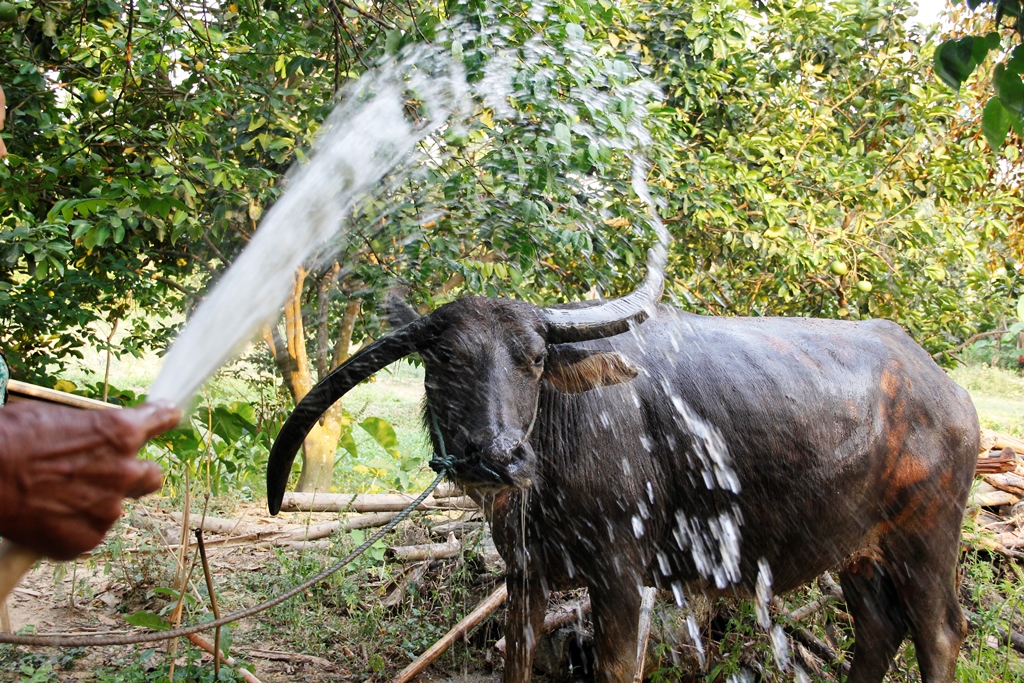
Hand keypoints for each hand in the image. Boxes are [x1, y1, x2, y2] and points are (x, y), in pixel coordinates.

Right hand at [0, 401, 180, 559]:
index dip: (163, 417)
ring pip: (115, 508)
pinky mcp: (85, 540)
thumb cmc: (11, 436)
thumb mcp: (59, 417)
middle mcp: (124, 472)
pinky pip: (88, 533)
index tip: (166, 417)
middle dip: (135, 474)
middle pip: (153, 476)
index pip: (164, 419)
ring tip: (55, 495)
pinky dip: (72, 527)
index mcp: (121, 433)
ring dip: (96, 503)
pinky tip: (45, 515)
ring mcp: (107, 510)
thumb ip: (94, 431)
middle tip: (108, 473)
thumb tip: (102, 437)